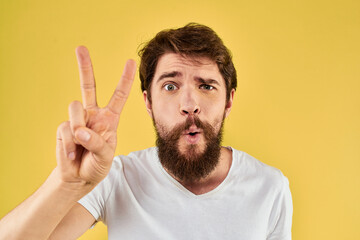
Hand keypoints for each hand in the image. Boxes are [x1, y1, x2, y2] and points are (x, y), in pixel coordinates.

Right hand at [56, 46, 135, 187]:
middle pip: (88, 85)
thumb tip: (79, 130)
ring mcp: (77, 119)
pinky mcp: (63, 128)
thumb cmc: (97, 164)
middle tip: (80, 48)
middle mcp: (93, 114)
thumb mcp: (105, 156)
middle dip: (84, 66)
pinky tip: (73, 153)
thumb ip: (96, 143)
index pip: (118, 95)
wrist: (79, 177)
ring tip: (82, 146)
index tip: (130, 61)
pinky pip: (66, 128)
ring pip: (76, 107)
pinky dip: (70, 145)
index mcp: (109, 118)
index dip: (124, 79)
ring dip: (79, 128)